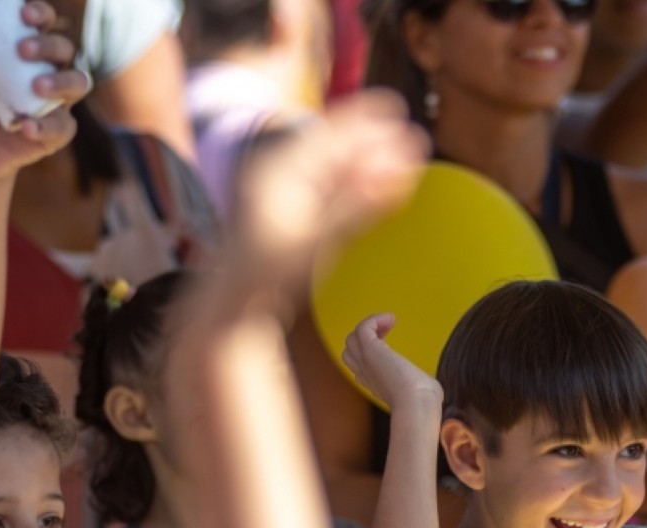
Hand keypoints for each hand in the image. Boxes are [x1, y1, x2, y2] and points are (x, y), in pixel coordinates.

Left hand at [0, 1, 88, 180]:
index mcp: (25, 53)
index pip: (43, 24)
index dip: (41, 13)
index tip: (24, 13)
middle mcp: (48, 72)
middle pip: (65, 49)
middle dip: (49, 45)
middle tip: (23, 49)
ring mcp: (56, 102)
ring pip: (79, 83)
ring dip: (61, 80)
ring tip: (37, 86)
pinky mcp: (56, 133)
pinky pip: (63, 127)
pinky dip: (45, 126)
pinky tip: (25, 127)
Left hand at [236, 90, 428, 284]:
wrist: (235, 302)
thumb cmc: (268, 272)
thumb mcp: (314, 239)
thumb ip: (355, 206)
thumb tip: (392, 173)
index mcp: (280, 171)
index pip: (330, 134)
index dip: (365, 119)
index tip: (395, 107)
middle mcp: (282, 174)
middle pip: (334, 147)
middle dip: (373, 140)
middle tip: (410, 136)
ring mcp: (287, 192)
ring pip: (335, 167)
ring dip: (368, 162)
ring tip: (403, 158)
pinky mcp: (295, 211)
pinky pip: (331, 187)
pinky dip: (356, 183)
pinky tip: (377, 185)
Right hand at [342, 314, 442, 412]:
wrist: (416, 404)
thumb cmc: (422, 402)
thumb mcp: (420, 392)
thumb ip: (421, 387)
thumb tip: (432, 388)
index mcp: (375, 384)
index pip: (361, 364)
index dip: (372, 350)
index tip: (389, 343)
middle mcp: (365, 373)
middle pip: (350, 350)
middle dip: (366, 337)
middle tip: (387, 332)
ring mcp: (365, 361)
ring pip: (351, 339)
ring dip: (368, 327)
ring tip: (388, 324)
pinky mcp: (370, 351)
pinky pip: (363, 328)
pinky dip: (375, 319)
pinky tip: (392, 319)